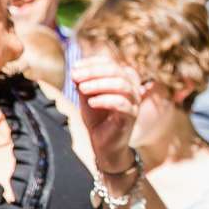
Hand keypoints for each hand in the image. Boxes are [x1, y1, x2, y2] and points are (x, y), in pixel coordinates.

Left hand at [71, 55, 143, 174]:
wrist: (103, 145)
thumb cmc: (97, 119)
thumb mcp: (87, 97)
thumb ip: (83, 84)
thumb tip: (75, 72)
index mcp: (123, 81)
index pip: (111, 63)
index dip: (92, 63)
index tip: (74, 67)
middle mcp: (132, 89)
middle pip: (117, 71)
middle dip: (93, 72)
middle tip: (75, 76)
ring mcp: (134, 103)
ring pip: (122, 85)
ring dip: (99, 84)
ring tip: (81, 88)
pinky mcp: (131, 117)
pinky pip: (121, 103)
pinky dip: (105, 100)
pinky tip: (91, 103)